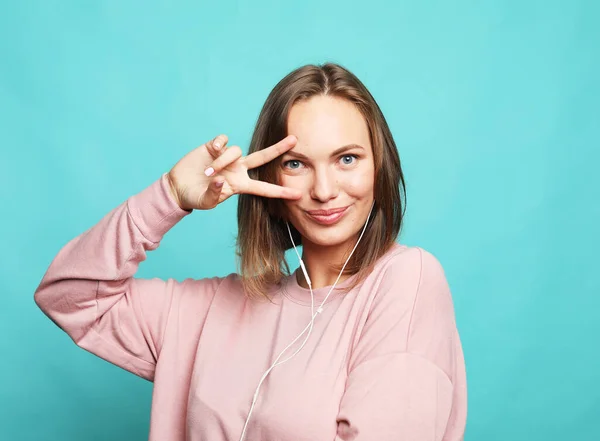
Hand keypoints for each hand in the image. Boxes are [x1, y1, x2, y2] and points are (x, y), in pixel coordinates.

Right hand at [167, 134, 301, 210]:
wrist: (178, 186)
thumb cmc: (196, 197)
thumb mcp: (206, 202)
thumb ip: (214, 195)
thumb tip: (219, 180)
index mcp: (240, 185)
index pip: (264, 188)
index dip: (280, 192)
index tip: (297, 195)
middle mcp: (238, 169)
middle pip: (263, 157)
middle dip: (278, 148)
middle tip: (295, 139)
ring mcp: (227, 157)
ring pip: (236, 150)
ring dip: (223, 161)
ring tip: (208, 172)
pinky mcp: (214, 147)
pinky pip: (223, 140)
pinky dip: (219, 145)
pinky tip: (211, 151)